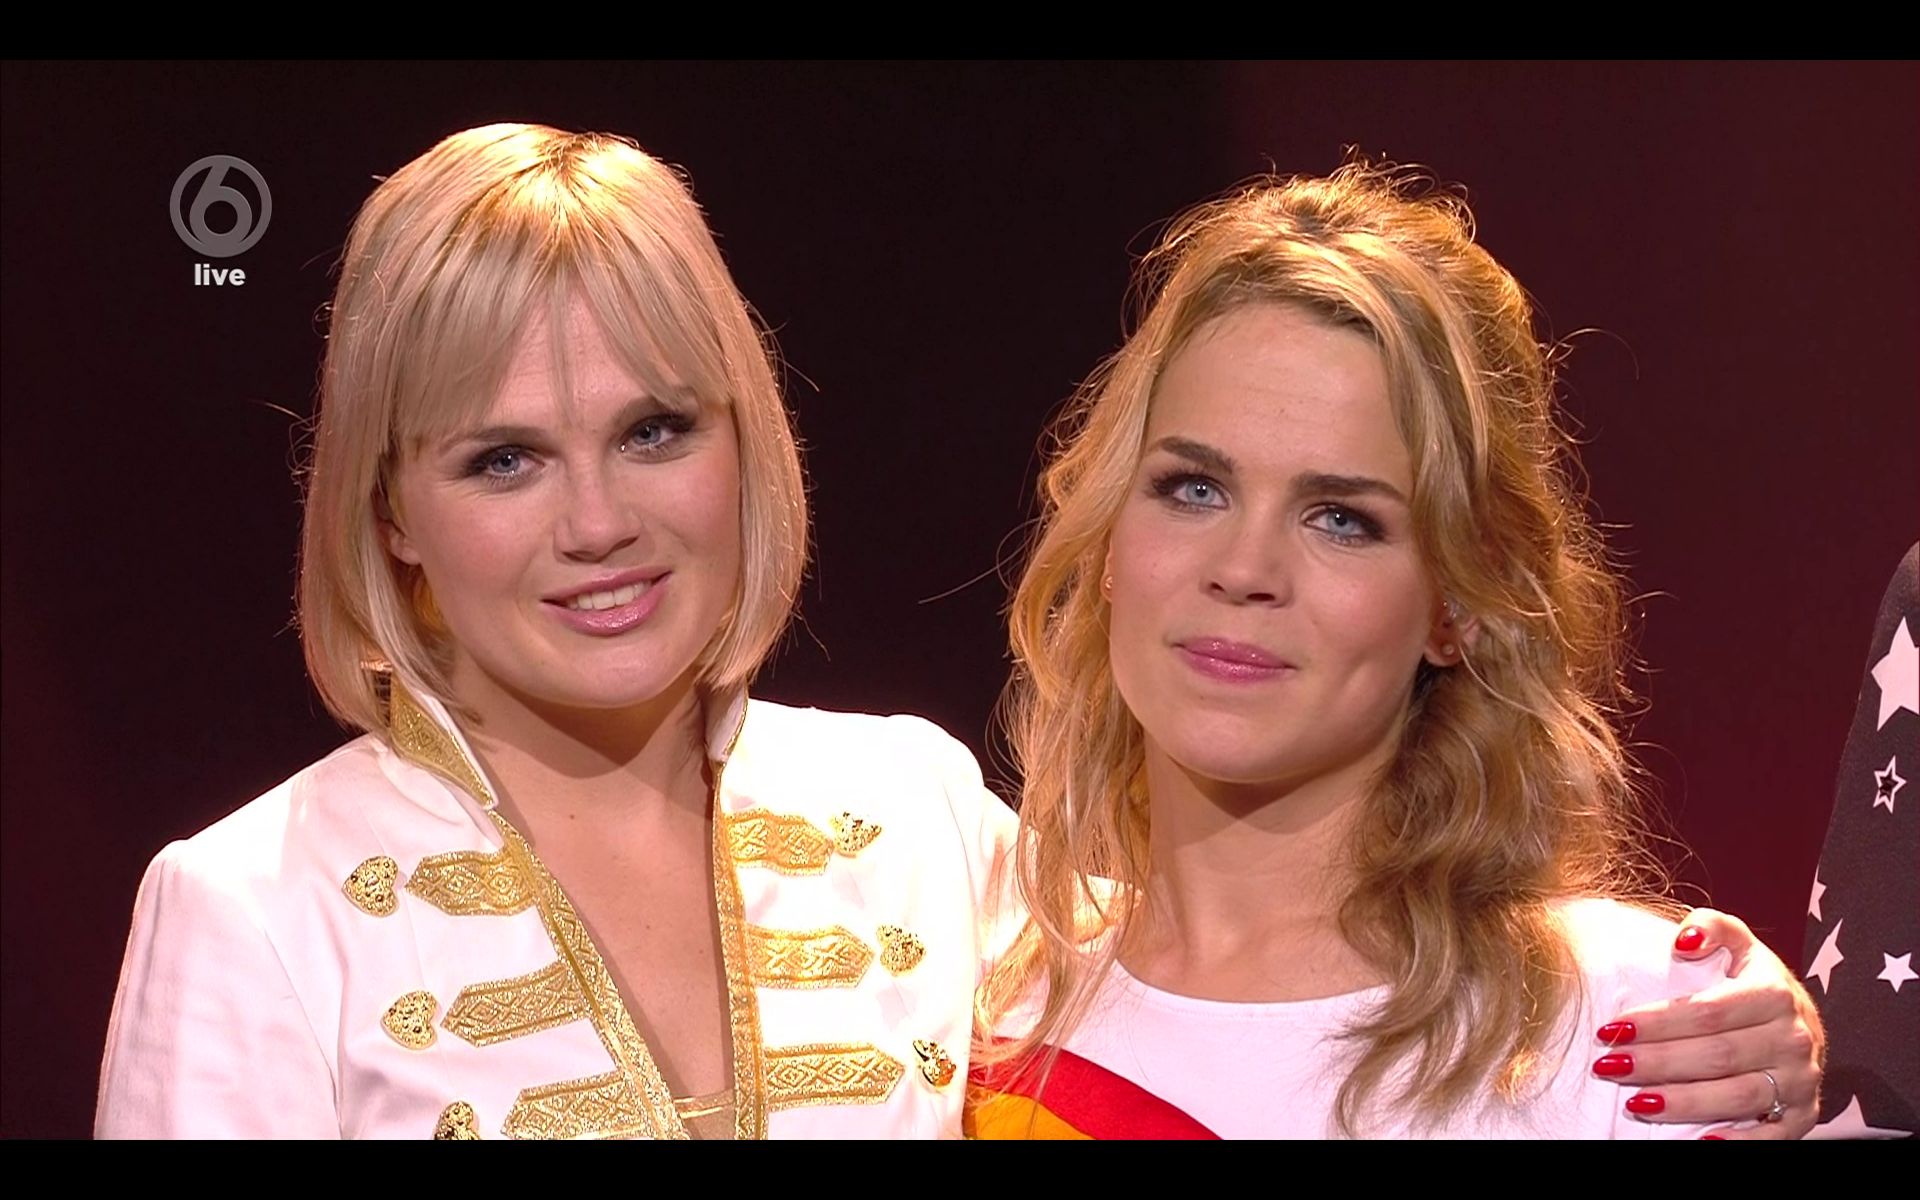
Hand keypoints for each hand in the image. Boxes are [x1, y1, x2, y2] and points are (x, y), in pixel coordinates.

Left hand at [1594, 908, 1824, 1138]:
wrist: (1804, 1025)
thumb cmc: (1754, 983)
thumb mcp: (1740, 944)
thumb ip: (1712, 926)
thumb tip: (1683, 940)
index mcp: (1774, 994)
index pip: (1707, 1012)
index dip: (1656, 1022)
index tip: (1611, 1029)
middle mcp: (1794, 1039)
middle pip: (1716, 1055)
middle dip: (1657, 1063)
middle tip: (1609, 1066)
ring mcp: (1800, 1081)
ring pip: (1737, 1096)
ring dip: (1683, 1103)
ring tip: (1635, 1103)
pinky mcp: (1804, 1116)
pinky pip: (1771, 1137)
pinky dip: (1736, 1142)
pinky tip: (1697, 1142)